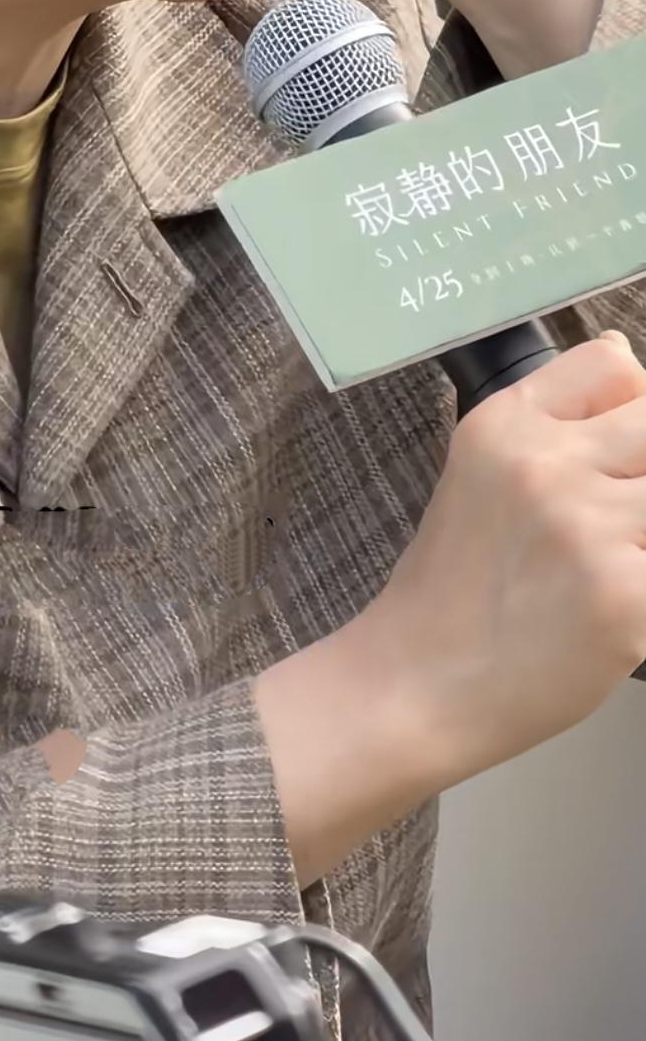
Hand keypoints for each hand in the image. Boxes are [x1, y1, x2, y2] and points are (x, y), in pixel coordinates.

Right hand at [362, 333, 645, 785]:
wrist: (417, 684)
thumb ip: (553, 422)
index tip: (616, 454)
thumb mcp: (479, 473)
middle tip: (615, 519)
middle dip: (643, 473)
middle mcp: (546, 462)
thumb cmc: (453, 589)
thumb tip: (629, 356)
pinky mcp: (625, 594)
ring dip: (645, 534)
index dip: (629, 406)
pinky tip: (616, 610)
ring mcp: (588, 526)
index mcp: (506, 423)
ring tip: (612, 563)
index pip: (615, 361)